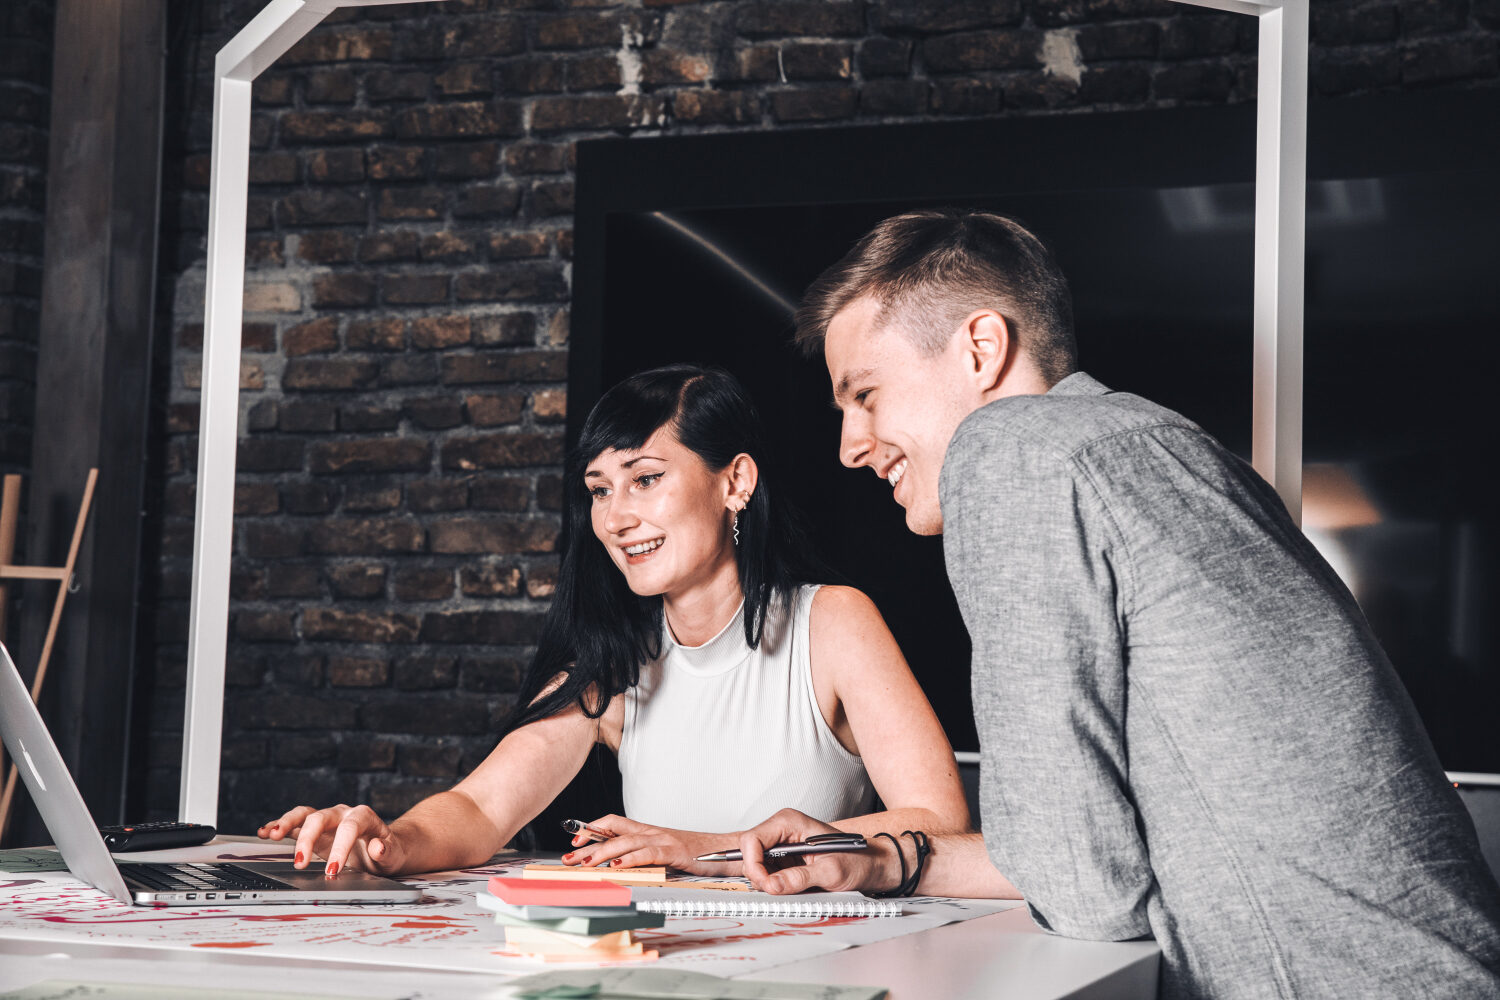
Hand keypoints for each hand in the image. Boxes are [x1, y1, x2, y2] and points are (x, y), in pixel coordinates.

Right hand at [257, 804, 407, 876]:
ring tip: (271, 835)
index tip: (331, 871)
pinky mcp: (314, 829)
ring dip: (287, 823)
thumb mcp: (394, 855)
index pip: (350, 827)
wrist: (385, 848)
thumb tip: (377, 847)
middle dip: (308, 838)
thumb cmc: (389, 851)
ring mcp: (327, 820)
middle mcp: (342, 814)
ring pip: (304, 815)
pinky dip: (279, 825)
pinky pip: (294, 823)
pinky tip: (264, 832)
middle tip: (300, 863)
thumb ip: (387, 851)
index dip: (340, 847)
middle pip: (321, 817)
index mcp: (363, 817)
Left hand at [560, 814, 741, 875]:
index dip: (592, 829)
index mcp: (649, 831)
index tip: (575, 840)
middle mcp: (653, 831)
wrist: (729, 849)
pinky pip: (648, 853)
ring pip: (626, 841)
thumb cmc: (699, 855)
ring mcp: (664, 839)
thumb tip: (621, 868)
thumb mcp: (667, 855)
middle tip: (568, 857)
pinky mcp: (675, 851)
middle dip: (587, 843)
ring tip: (584, 863)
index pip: (614, 823)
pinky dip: (630, 858)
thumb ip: (646, 857)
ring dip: (601, 852)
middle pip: (613, 830)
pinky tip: (616, 865)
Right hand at [738, 808, 899, 894]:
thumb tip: (772, 886)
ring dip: (766, 881)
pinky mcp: (785, 860)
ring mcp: (782, 845)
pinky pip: (767, 873)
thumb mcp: (831, 872)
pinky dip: (773, 884)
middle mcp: (782, 830)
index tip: (765, 885)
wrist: (873, 866)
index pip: (752, 840)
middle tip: (776, 891)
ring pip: (756, 865)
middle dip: (758, 875)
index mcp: (789, 822)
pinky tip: (790, 888)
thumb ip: (799, 878)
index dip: (752, 864)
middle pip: (749, 853)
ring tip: (790, 889)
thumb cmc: (858, 860)